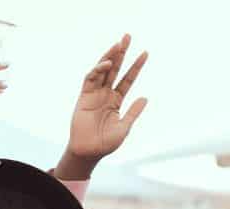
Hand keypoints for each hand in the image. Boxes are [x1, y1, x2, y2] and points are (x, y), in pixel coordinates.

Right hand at [58, 35, 148, 177]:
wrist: (89, 152)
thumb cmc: (106, 143)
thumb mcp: (124, 127)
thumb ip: (133, 112)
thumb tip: (145, 97)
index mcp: (116, 101)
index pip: (128, 79)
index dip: (136, 66)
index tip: (146, 53)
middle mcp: (106, 94)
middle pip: (115, 69)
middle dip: (121, 53)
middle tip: (128, 36)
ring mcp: (94, 93)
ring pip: (103, 70)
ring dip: (110, 56)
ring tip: (119, 44)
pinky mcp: (84, 96)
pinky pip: (91, 79)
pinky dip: (98, 70)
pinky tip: (107, 64)